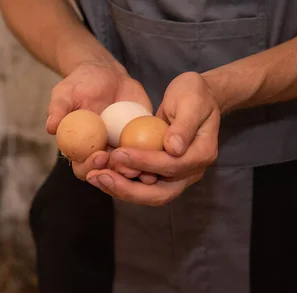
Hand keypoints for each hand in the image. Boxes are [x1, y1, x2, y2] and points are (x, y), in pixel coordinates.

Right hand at [46, 61, 156, 182]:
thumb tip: (51, 127)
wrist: (105, 73)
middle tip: (128, 165)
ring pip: (130, 169)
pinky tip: (163, 154)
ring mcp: (122, 150)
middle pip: (109, 175)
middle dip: (118, 173)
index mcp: (80, 150)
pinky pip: (148, 153)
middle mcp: (101, 154)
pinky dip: (155, 156)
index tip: (101, 155)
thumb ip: (59, 110)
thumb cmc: (80, 84)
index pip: (83, 168)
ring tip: (148, 168)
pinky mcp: (140, 142)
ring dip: (139, 171)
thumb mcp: (66, 93)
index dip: (91, 167)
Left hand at [86, 72, 220, 205]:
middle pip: (159, 193)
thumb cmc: (194, 94)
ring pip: (147, 194)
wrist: (195, 99)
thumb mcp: (191, 100)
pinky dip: (120, 182)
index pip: (171, 166)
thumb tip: (174, 148)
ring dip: (120, 189)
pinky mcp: (161, 174)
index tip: (119, 152)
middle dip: (128, 189)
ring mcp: (176, 176)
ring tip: (95, 178)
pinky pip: (140, 184)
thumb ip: (184, 125)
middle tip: (101, 177)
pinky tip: (100, 174)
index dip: (145, 162)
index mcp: (201, 155)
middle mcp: (190, 172)